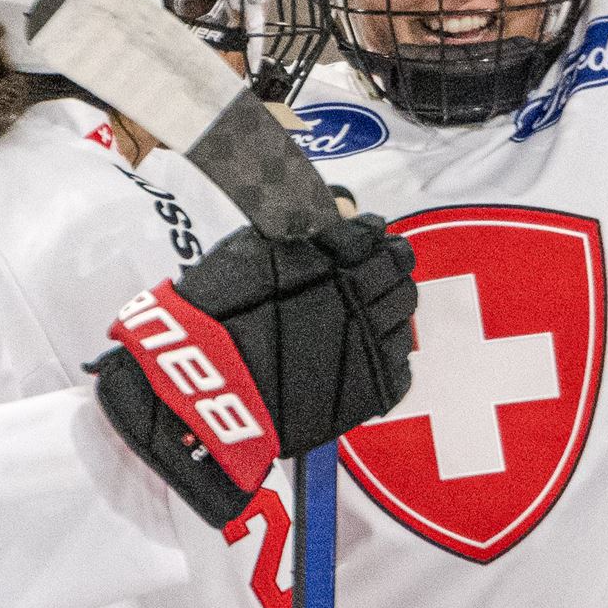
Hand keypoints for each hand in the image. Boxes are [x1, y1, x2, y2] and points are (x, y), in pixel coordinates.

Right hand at [92, 215, 415, 525]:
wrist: (203, 384)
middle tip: (374, 274)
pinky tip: (363, 357)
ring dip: (390, 314)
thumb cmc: (214, 314)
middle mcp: (359, 300)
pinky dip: (386, 360)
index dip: (373, 236)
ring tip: (364, 319)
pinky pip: (399, 371)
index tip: (368, 239)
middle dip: (390, 270)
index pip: (375, 237)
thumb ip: (301, 237)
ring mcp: (370, 348)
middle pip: (399, 277)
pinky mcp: (370, 392)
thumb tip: (341, 215)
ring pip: (404, 323)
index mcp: (332, 261)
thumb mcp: (250, 251)